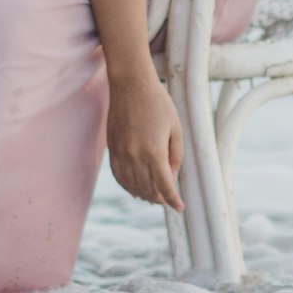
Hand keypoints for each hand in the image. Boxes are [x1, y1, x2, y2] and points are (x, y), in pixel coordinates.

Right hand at [107, 73, 184, 211]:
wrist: (130, 84)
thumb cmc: (157, 103)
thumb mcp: (175, 128)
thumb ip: (175, 155)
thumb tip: (171, 177)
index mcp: (154, 152)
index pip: (165, 187)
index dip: (173, 201)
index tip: (179, 207)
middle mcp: (135, 156)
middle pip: (148, 190)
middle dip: (159, 199)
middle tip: (167, 200)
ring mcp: (121, 153)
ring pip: (132, 187)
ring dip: (144, 195)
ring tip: (153, 197)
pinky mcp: (112, 148)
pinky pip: (119, 176)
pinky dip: (128, 186)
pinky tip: (135, 187)